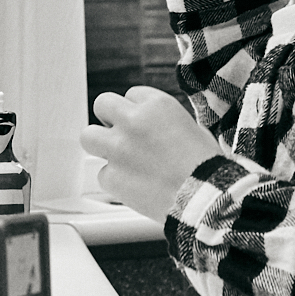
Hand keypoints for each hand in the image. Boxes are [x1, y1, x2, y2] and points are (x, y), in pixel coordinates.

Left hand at [80, 86, 220, 225]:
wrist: (206, 200)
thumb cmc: (206, 167)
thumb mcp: (192, 128)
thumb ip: (164, 121)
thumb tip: (152, 125)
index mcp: (156, 105)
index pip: (131, 94)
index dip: (137, 111)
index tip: (144, 124)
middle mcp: (133, 122)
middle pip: (102, 104)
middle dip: (110, 119)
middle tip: (121, 134)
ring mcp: (118, 148)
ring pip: (88, 135)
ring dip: (100, 144)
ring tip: (117, 156)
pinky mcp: (112, 176)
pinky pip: (103, 173)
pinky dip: (115, 180)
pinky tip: (134, 186)